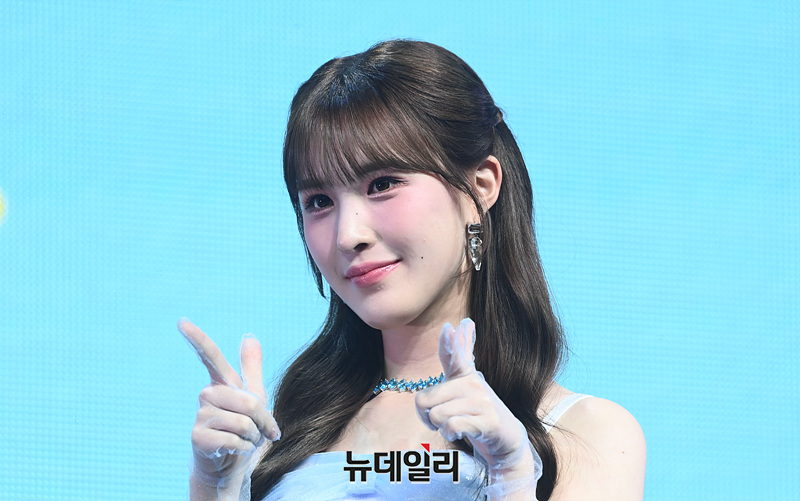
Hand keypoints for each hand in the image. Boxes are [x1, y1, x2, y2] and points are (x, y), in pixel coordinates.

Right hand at [179, 320, 279, 494]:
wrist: (231, 464)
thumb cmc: (243, 429)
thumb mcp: (253, 397)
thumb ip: (251, 368)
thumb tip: (249, 336)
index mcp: (221, 383)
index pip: (209, 356)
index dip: (197, 338)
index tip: (181, 321)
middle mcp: (206, 395)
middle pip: (248, 401)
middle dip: (263, 421)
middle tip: (263, 432)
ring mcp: (200, 416)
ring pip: (243, 422)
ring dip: (254, 437)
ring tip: (245, 442)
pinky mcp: (198, 438)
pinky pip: (234, 440)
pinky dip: (244, 449)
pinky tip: (234, 452)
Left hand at [414, 319, 541, 497]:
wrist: (507, 438)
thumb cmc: (478, 411)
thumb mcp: (466, 384)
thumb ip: (461, 356)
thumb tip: (464, 323)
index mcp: (466, 375)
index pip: (456, 356)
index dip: (449, 342)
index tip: (448, 328)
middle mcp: (474, 383)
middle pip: (425, 400)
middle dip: (426, 416)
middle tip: (442, 419)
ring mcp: (482, 402)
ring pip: (436, 415)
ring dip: (440, 427)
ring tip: (455, 425)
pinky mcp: (487, 421)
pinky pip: (451, 427)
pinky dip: (450, 434)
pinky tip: (459, 434)